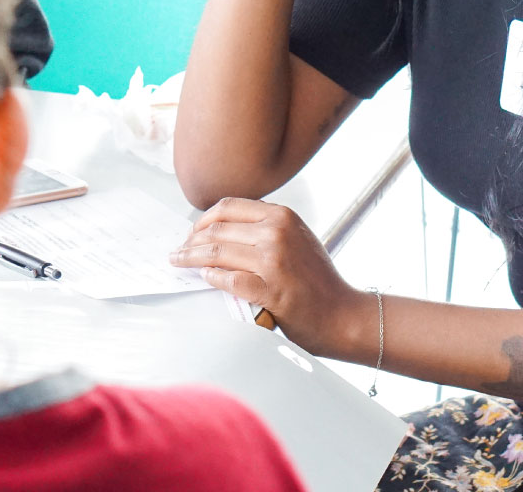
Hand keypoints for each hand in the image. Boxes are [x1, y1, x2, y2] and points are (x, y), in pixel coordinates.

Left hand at [169, 197, 365, 356]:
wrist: (344, 315)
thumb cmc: (319, 280)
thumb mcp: (296, 237)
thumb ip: (265, 227)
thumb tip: (221, 228)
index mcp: (281, 215)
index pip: (227, 208)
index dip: (202, 220)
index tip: (191, 232)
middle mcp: (276, 232)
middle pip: (217, 229)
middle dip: (190, 240)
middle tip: (178, 251)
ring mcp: (274, 261)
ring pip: (217, 252)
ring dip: (191, 258)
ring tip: (179, 262)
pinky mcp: (272, 290)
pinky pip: (230, 280)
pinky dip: (212, 277)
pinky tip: (203, 277)